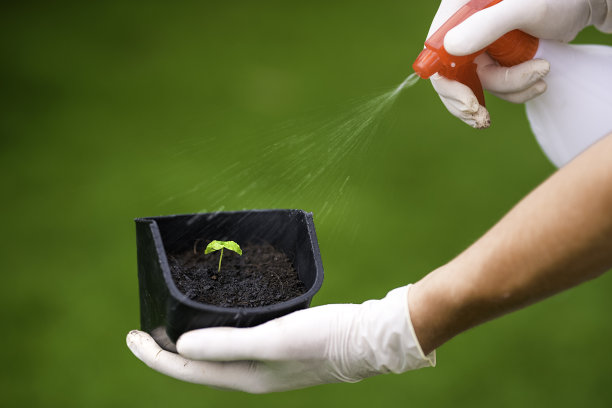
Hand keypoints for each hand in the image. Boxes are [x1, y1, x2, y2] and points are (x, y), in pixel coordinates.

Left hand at [126, 285, 434, 392]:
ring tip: (173, 320)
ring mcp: (264, 361)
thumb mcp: (273, 339)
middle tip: (144, 327)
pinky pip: (235, 338)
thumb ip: (227, 344)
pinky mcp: (277, 345)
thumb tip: (181, 346)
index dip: (155, 355)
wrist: (365, 339)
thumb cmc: (323, 340)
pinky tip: (218, 314)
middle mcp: (250, 373)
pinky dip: (217, 327)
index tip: (131, 336)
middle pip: (197, 364)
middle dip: (167, 348)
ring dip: (191, 338)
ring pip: (215, 351)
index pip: (187, 370)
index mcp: (245, 377)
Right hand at [427, 0, 608, 127]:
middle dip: (471, 101)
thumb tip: (450, 49)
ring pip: (479, 85)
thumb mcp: (522, 8)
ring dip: (510, 89)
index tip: (469, 104)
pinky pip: (496, 87)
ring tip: (542, 73)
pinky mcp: (495, 59)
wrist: (581, 5)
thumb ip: (486, 25)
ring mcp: (479, 46)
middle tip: (484, 118)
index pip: (436, 54)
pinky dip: (516, 91)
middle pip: (451, 76)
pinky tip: (538, 83)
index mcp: (458, 14)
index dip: (445, 84)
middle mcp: (463, 30)